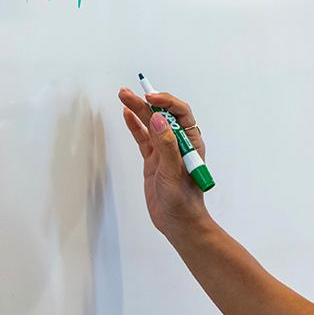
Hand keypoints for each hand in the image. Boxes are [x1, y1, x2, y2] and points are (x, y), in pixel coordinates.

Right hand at [117, 86, 212, 241]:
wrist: (178, 222)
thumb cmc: (183, 199)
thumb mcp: (174, 171)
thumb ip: (166, 145)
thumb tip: (158, 119)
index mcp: (190, 142)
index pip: (180, 114)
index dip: (166, 102)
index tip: (151, 98)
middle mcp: (177, 143)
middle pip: (161, 116)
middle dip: (145, 102)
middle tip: (127, 92)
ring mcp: (164, 151)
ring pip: (149, 125)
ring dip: (137, 110)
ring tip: (123, 96)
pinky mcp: (153, 160)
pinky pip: (143, 139)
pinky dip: (135, 126)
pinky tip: (127, 114)